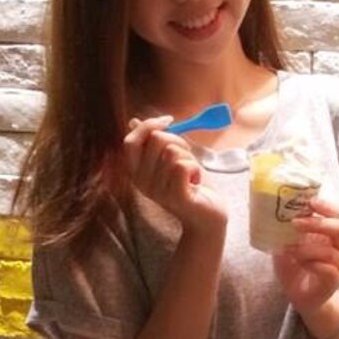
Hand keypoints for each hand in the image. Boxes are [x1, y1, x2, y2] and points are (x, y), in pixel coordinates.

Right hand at [123, 116, 226, 235]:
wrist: (207, 216)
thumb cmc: (190, 185)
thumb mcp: (170, 159)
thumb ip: (153, 142)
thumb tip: (133, 121)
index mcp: (136, 172)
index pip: (130, 141)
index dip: (149, 126)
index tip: (169, 121)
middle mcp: (142, 182)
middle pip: (156, 139)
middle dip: (178, 141)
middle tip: (186, 159)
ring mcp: (157, 191)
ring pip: (173, 152)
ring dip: (189, 158)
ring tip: (190, 175)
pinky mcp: (175, 197)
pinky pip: (183, 166)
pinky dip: (195, 168)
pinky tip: (195, 182)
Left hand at [272, 195, 338, 311]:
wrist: (303, 298)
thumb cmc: (296, 269)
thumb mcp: (285, 246)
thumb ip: (282, 231)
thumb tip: (264, 211)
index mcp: (330, 234)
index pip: (336, 214)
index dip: (326, 206)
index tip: (310, 201)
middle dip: (318, 223)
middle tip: (296, 222)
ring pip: (331, 251)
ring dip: (308, 248)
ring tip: (289, 249)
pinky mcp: (334, 280)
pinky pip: (327, 269)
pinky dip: (311, 264)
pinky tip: (299, 262)